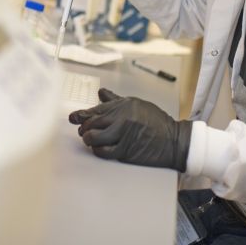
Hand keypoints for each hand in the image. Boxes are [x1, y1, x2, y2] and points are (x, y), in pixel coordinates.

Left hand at [68, 88, 191, 171]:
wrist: (173, 140)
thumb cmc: (156, 121)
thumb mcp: (136, 104)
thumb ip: (116, 100)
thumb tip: (101, 94)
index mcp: (123, 106)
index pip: (95, 110)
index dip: (80, 114)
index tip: (72, 117)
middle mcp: (121, 119)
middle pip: (92, 123)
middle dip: (84, 128)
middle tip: (83, 130)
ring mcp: (123, 136)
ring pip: (95, 138)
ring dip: (89, 139)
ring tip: (89, 139)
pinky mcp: (126, 151)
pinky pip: (104, 151)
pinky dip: (97, 150)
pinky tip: (98, 148)